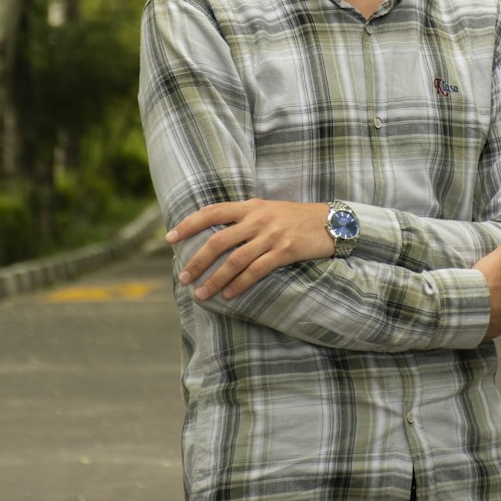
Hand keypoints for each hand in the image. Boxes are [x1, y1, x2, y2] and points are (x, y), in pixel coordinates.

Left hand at [167, 199, 333, 300]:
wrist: (331, 221)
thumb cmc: (295, 218)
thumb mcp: (268, 210)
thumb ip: (244, 219)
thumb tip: (215, 236)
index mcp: (250, 206)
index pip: (212, 212)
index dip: (189, 224)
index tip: (169, 238)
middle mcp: (258, 218)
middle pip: (218, 241)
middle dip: (197, 261)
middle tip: (183, 277)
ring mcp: (271, 235)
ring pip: (234, 260)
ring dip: (214, 279)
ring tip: (201, 294)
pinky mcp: (284, 251)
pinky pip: (256, 271)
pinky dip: (239, 284)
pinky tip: (228, 295)